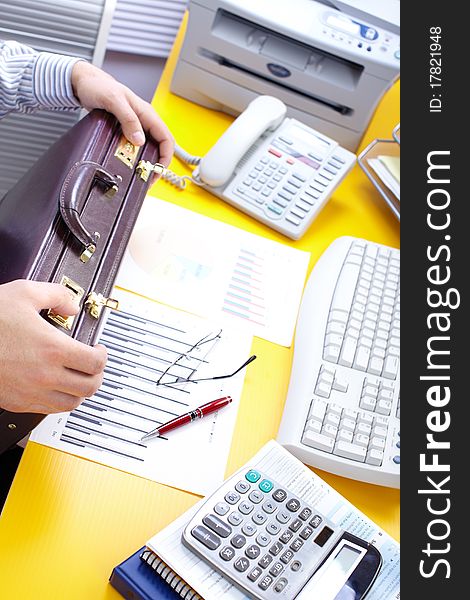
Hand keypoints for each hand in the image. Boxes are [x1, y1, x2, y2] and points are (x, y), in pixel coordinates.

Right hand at [0, 280, 106, 413]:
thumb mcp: (24, 293)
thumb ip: (56, 294)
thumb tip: (71, 305)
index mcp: (52, 349)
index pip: (95, 363)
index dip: (103, 356)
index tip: (99, 350)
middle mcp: (45, 375)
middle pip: (89, 387)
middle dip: (97, 375)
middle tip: (94, 366)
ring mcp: (31, 392)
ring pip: (71, 404)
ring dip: (80, 392)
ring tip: (78, 379)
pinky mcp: (17, 402)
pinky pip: (49, 410)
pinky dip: (59, 401)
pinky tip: (56, 389)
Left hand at [71, 61, 173, 167]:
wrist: (83, 82)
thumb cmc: (98, 86)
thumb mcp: (113, 100)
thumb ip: (128, 119)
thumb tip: (140, 140)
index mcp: (147, 113)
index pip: (166, 138)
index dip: (166, 156)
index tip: (158, 171)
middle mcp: (144, 120)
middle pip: (160, 146)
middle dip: (157, 164)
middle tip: (148, 178)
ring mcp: (136, 126)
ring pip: (148, 147)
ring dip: (146, 162)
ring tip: (139, 175)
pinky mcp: (126, 130)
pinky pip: (135, 146)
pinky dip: (135, 157)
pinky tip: (128, 165)